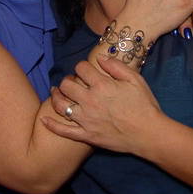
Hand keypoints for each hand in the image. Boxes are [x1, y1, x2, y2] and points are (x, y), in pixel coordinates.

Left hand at [42, 56, 161, 153]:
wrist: (149, 134)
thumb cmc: (145, 105)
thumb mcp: (135, 79)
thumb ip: (116, 66)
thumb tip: (100, 58)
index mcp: (101, 85)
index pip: (81, 68)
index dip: (81, 66)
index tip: (85, 70)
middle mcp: (90, 101)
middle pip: (67, 85)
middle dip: (67, 80)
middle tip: (71, 81)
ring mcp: (86, 119)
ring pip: (61, 106)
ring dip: (56, 97)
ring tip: (55, 92)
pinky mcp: (86, 135)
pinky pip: (64, 131)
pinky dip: (52, 125)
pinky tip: (44, 119)